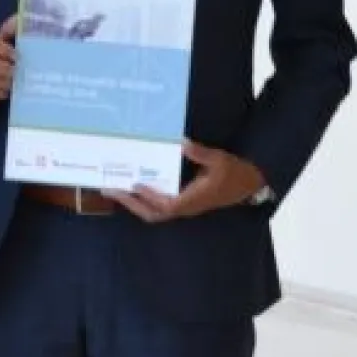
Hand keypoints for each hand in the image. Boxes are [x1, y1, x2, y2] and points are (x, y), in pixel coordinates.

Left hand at [109, 140, 265, 223]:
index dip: (150, 197)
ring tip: (114, 189)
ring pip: (154, 212)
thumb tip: (182, 143)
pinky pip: (158, 205)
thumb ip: (201, 153)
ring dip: (134, 203)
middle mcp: (185, 207)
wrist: (247, 184)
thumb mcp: (219, 159)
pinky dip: (142, 199)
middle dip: (131, 204)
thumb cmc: (232, 172)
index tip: (134, 185)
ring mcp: (183, 206)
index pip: (167, 205)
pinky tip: (132, 187)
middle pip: (154, 214)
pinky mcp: (182, 202)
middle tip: (110, 189)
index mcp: (194, 199)